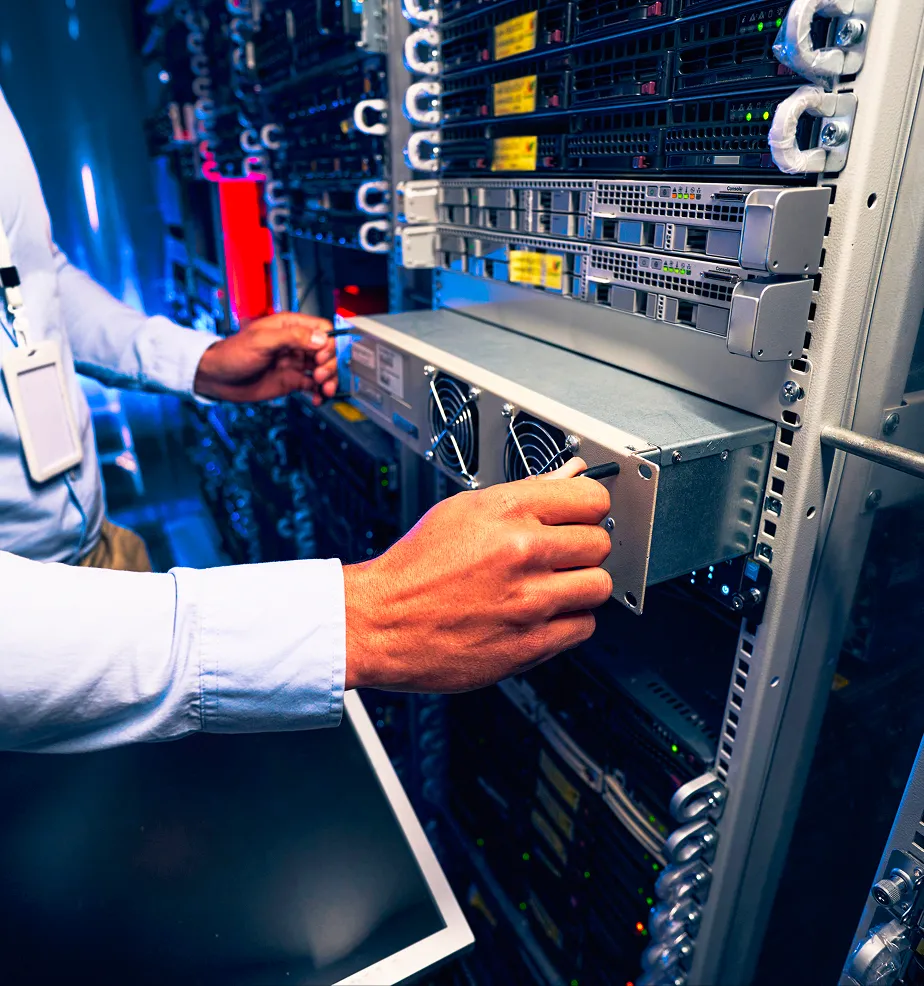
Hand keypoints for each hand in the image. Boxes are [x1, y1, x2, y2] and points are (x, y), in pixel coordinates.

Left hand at [193, 313, 338, 402]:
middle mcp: (296, 344)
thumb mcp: (262, 341)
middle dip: (330, 364)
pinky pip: (315, 386)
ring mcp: (296, 363)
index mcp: (290, 327)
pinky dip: (320, 393)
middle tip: (320, 375)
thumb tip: (321, 339)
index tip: (322, 357)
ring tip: (324, 389)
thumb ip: (293, 337)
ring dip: (330, 380)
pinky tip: (317, 397)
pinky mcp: (293, 380)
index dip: (328, 343)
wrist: (218, 378)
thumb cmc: (233, 354)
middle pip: (327, 351)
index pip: (322, 329)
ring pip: (325, 369)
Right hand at [343, 458, 612, 692]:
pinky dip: (569, 622)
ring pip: (598, 586)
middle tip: (561, 554)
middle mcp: (521, 552)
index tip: (583, 514)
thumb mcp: (463, 511)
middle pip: (599, 542)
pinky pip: (584, 627)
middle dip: (583, 547)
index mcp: (506, 511)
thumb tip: (571, 473)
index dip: (590, 506)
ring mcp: (529, 600)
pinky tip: (543, 614)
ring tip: (553, 586)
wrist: (379, 622)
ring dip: (580, 587)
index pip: (591, 497)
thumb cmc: (415, 568)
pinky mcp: (530, 643)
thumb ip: (525, 493)